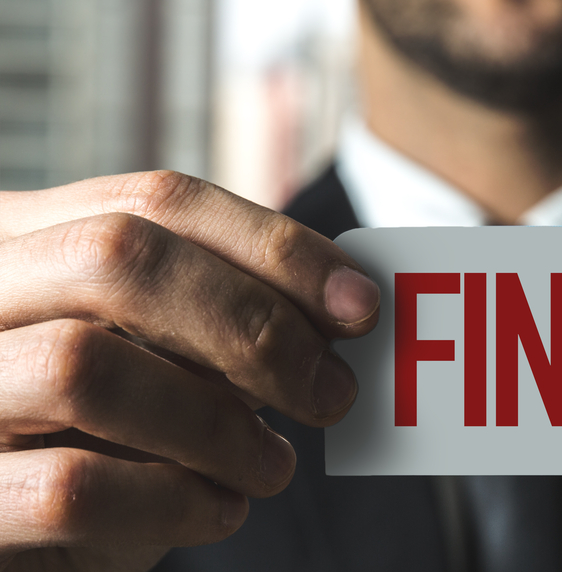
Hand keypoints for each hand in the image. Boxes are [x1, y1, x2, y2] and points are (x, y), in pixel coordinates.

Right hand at [0, 171, 379, 570]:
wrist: (16, 526)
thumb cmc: (94, 432)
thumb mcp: (155, 356)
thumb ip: (219, 320)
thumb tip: (342, 307)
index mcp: (25, 240)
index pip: (158, 200)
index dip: (275, 246)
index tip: (361, 303)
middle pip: (118, 256)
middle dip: (252, 324)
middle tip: (330, 392)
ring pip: (84, 366)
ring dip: (217, 423)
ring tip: (275, 465)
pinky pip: (68, 489)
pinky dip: (173, 501)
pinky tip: (219, 510)